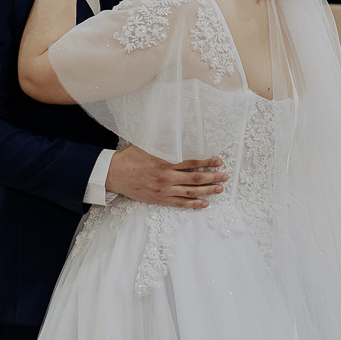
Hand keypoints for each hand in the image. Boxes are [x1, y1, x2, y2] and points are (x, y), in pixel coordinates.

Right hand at [107, 145, 227, 208]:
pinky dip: (193, 204)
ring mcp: (164, 190)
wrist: (115, 174)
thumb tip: (181, 135)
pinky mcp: (160, 199)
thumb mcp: (146, 142)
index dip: (207, 162)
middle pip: (195, 178)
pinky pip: (180, 203)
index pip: (192, 162)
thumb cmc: (130, 157)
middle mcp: (167, 177)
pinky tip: (204, 203)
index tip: (218, 161)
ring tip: (220, 189)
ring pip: (191, 191)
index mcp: (165, 161)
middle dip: (212, 177)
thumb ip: (165, 138)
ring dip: (207, 190)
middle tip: (225, 176)